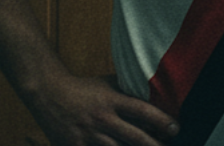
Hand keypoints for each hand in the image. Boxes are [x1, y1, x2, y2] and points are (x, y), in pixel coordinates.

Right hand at [23, 72, 178, 145]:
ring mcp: (88, 135)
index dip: (161, 121)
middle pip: (134, 137)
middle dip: (154, 145)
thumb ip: (127, 90)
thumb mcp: (107, 84)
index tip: (176, 129)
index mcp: (112, 100)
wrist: (47, 93)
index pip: (142, 111)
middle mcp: (102, 118)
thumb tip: (153, 94)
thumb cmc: (82, 88)